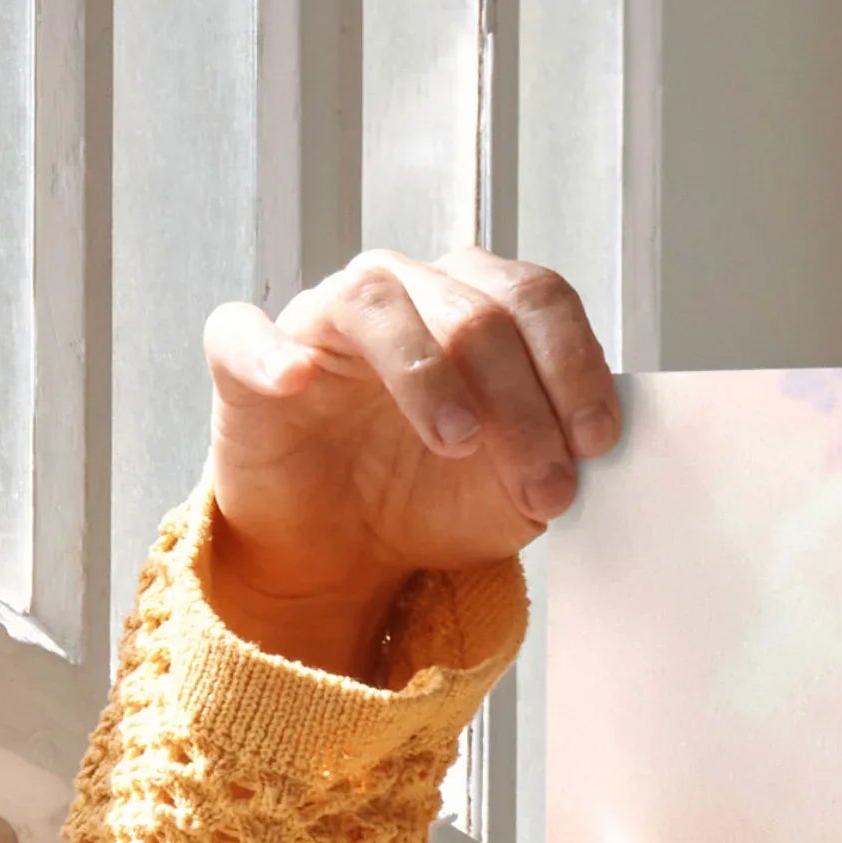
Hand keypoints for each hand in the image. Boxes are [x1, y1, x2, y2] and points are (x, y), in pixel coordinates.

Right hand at [198, 249, 620, 679]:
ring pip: (377, 304)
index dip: (574, 366)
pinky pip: (245, 333)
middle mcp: (405, 293)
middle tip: (544, 486)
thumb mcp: (516, 491)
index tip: (596, 442)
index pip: (537, 301)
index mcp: (478, 306)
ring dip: (428, 375)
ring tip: (458, 442)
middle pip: (474, 311)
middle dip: (522, 405)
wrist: (345, 549)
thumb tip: (595, 451)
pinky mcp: (246, 359)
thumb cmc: (432, 497)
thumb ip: (558, 458)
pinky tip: (297, 380)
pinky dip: (271, 352)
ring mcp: (324, 318)